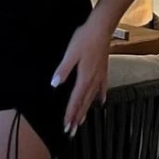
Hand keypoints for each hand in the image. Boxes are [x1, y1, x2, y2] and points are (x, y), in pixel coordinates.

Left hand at [52, 18, 109, 133]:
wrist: (102, 27)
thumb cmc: (85, 38)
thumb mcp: (70, 53)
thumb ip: (63, 70)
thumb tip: (54, 85)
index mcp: (84, 77)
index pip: (75, 100)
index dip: (70, 114)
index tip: (66, 126)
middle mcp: (93, 80)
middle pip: (84, 103)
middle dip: (77, 117)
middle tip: (71, 131)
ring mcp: (100, 75)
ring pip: (92, 98)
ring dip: (86, 110)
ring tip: (82, 122)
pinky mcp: (103, 70)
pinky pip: (102, 88)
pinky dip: (100, 96)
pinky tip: (100, 102)